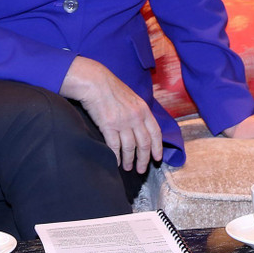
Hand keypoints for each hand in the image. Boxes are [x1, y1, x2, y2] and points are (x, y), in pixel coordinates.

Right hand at [59, 56, 162, 172]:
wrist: (96, 82)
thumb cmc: (112, 89)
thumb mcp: (132, 98)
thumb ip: (138, 112)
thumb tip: (141, 127)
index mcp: (144, 109)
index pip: (156, 133)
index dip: (158, 148)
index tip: (157, 158)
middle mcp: (136, 117)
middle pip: (144, 144)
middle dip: (144, 159)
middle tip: (141, 170)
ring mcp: (123, 122)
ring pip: (130, 147)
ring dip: (130, 160)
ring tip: (128, 168)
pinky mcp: (108, 126)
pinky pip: (115, 146)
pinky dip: (117, 157)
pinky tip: (116, 162)